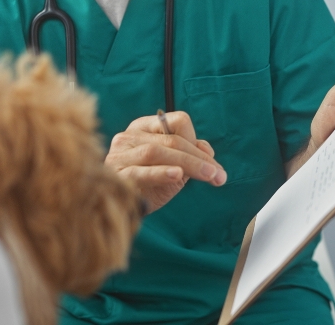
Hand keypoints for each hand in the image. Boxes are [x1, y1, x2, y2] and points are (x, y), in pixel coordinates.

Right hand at [105, 111, 227, 213]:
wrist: (122, 212)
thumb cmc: (149, 186)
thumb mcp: (174, 168)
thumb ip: (190, 156)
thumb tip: (207, 149)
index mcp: (144, 127)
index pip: (177, 121)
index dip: (197, 140)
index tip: (212, 164)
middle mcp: (129, 136)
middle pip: (171, 139)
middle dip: (199, 158)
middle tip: (218, 176)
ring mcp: (119, 155)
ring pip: (156, 152)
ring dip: (187, 164)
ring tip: (207, 177)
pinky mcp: (116, 175)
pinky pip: (139, 171)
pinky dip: (160, 172)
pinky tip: (177, 175)